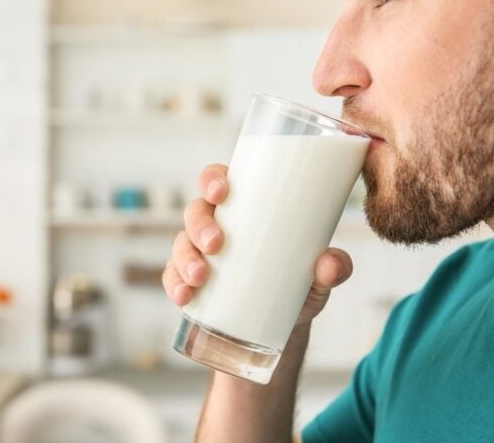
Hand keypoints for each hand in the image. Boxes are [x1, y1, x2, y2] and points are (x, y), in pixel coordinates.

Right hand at [162, 163, 353, 326]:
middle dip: (200, 225)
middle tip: (217, 244)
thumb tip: (330, 264)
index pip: (218, 181)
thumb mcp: (318, 277)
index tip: (222, 191)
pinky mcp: (189, 283)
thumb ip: (334, 267)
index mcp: (243, 209)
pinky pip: (172, 278)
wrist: (283, 328)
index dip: (212, 179)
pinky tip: (184, 297)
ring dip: (185, 258)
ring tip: (200, 277)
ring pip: (180, 244)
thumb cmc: (298, 285)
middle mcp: (215, 226)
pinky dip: (174, 286)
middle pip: (195, 212)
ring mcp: (198, 255)